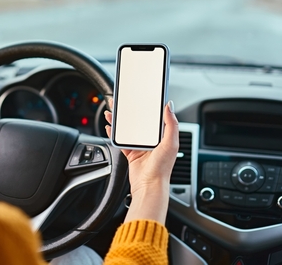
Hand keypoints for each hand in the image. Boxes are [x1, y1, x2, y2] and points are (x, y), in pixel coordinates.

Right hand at [104, 99, 178, 222]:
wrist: (148, 186)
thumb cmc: (162, 168)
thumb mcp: (170, 143)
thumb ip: (171, 124)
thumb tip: (169, 106)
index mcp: (163, 136)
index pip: (155, 117)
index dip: (148, 106)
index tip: (141, 96)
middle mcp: (152, 141)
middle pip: (139, 121)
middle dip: (130, 111)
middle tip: (121, 101)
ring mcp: (141, 147)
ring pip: (128, 129)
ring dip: (119, 120)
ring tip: (112, 111)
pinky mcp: (131, 153)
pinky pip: (121, 141)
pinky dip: (114, 134)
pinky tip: (110, 127)